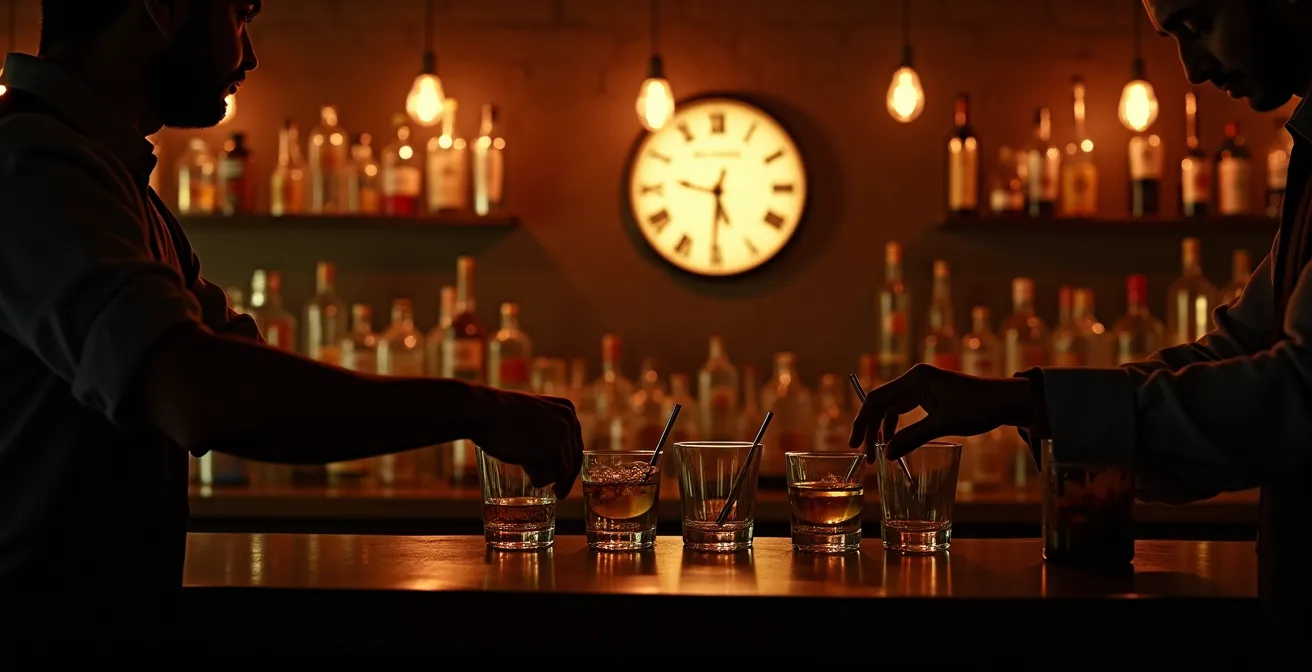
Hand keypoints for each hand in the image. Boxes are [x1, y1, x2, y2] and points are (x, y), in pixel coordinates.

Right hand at [467, 386, 583, 498]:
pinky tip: (525, 470)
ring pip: (562, 471)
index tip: (564, 478)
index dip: (571, 464)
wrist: (484, 411)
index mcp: (566, 410)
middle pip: (573, 460)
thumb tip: (553, 458)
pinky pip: (549, 476)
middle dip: (565, 479)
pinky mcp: (550, 450)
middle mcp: (568, 421)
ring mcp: (561, 436)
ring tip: (528, 472)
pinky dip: (537, 479)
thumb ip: (547, 430)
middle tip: (558, 493)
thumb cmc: (500, 416)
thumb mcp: (532, 418)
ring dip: (545, 477)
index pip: (576, 445)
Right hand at [848, 364, 1037, 460]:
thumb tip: (887, 455)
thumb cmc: (978, 407)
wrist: (1007, 401)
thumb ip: (912, 438)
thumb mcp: (943, 424)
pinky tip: (895, 441)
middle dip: (871, 428)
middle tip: (866, 454)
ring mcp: (923, 387)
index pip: (877, 398)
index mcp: (915, 378)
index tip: (855, 442)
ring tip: (879, 452)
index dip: (862, 421)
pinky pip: (905, 410)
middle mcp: (916, 379)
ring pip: (892, 408)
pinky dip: (898, 426)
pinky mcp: (932, 396)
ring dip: (883, 429)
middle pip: (882, 403)